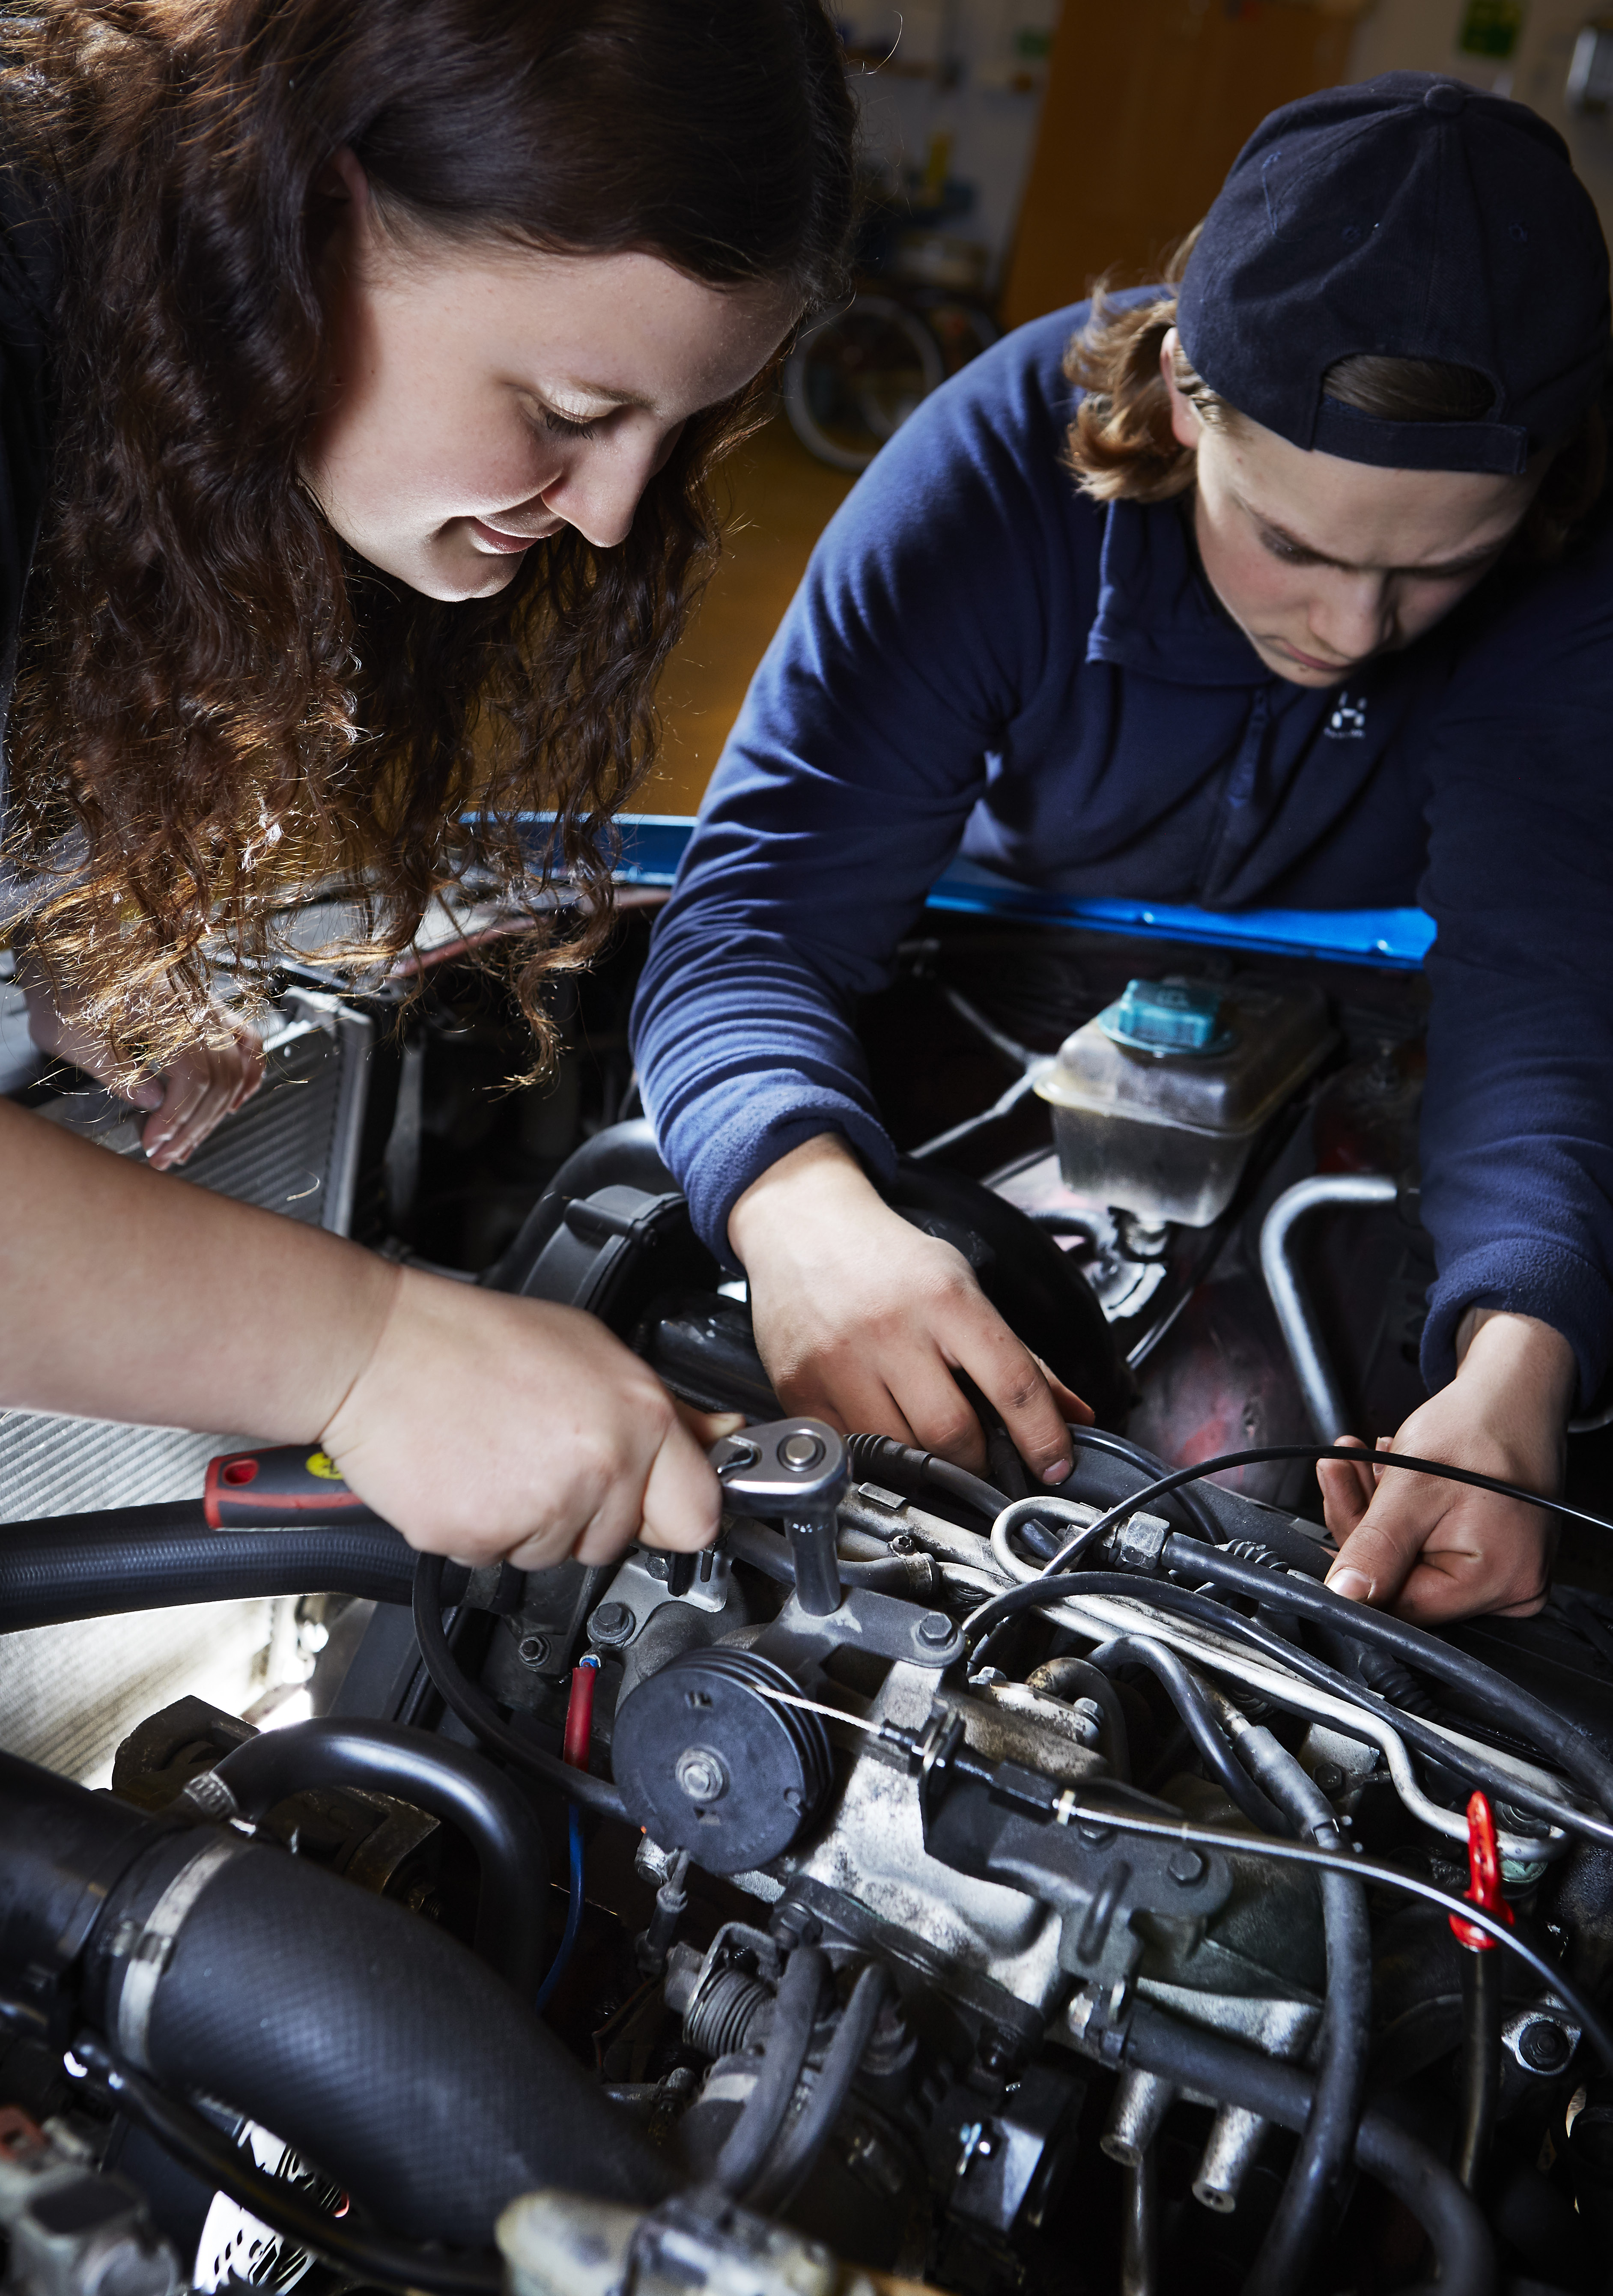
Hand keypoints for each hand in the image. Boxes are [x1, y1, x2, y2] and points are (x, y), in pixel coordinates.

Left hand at [22, 964, 263, 1170]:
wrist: (71, 940)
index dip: (177, 1119)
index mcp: (163, 1010)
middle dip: (194, 1126)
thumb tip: (154, 1102)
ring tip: (191, 1140)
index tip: (154, 1145)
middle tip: (167, 1155)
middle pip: (219, 1077)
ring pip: (237, 1065)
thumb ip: (115, 1069)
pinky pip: (247, 1040)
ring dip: (216, 1112)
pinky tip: (234, 1102)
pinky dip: (248, 1075)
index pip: (194, 1076)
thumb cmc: (64, 983)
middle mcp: (193, 1006)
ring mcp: (204, 1005)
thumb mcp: (72, 1033)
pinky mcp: (204, 1006)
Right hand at [319, 1267, 723, 1569]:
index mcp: (637, 1418)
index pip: (697, 1516)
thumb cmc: (476, 1342)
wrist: (377, 1351)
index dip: (671, 1511)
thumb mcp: (592, 1349)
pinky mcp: (479, 1538)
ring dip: (532, 1521)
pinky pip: (497, 1559)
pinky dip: (482, 1530)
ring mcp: (538, 1510)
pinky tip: (469, 1474)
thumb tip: (721, 1436)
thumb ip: (667, 1408)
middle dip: (589, 1511)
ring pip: (556, 1554)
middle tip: (543, 1453)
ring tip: (499, 1455)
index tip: (653, 1502)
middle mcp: (597, 1468)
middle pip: (618, 1540)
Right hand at [728, 1133, 1092, 1482]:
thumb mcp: (961, 1286)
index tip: (1054, 1464)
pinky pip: (848, 1451)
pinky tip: (881, 1431)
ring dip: (924, 1463)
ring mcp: (839, 1361)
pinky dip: (873, 1457)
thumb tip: (1075, 1414)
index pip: (1012, 1382)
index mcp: (944, 1299)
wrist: (803, 1226)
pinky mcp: (799, 1387)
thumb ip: (1021, 1356)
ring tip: (927, 1439)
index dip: (1042, 1434)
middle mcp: (890, 1329)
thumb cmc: (886, 1259)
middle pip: (952, 1433)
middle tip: (981, 1455)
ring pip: (899, 1453)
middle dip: (978, 1459)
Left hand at [1318, 1309, 1575, 1623]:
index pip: (1401, 1605)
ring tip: (1366, 1464)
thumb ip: (1376, 1547)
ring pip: (1413, 1563)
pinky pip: (1433, 1551)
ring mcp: (1507, 1575)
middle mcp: (1512, 1589)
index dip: (1359, 1565)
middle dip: (1366, 1525)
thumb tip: (1343, 1595)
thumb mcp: (1412, 1486)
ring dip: (1379, 1514)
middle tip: (1344, 1470)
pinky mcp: (1497, 1559)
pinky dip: (1405, 1518)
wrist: (1513, 1398)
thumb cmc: (1478, 1429)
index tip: (1336, 1512)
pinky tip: (1392, 1479)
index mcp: (1498, 1581)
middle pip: (1405, 1582)